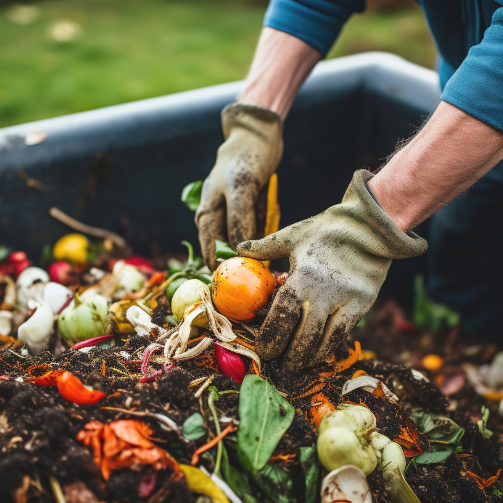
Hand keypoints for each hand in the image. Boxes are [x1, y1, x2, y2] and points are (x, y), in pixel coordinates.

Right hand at [196, 103, 282, 268]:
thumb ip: (239, 220)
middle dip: (240, 265)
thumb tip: (239, 251)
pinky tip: (269, 245)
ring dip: (251, 254)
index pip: (209, 251)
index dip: (222, 269)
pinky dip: (259, 239)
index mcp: (207, 215)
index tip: (239, 284)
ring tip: (267, 267)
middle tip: (259, 279)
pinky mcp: (245, 211)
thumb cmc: (244, 160)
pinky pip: (251, 232)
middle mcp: (215, 218)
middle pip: (225, 250)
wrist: (255, 137)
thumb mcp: (241, 189)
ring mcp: (230, 215)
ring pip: (239, 243)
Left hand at [237, 170, 427, 371]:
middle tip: (280, 365)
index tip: (263, 350)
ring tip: (298, 365)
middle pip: (305, 334)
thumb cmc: (326, 230)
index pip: (284, 313)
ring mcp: (347, 300)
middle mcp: (326, 292)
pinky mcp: (363, 304)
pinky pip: (344, 333)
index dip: (272, 336)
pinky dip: (330, 346)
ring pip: (327, 339)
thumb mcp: (293, 234)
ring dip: (311, 356)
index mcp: (304, 275)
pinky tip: (319, 352)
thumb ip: (265, 246)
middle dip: (290, 355)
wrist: (370, 226)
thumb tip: (239, 249)